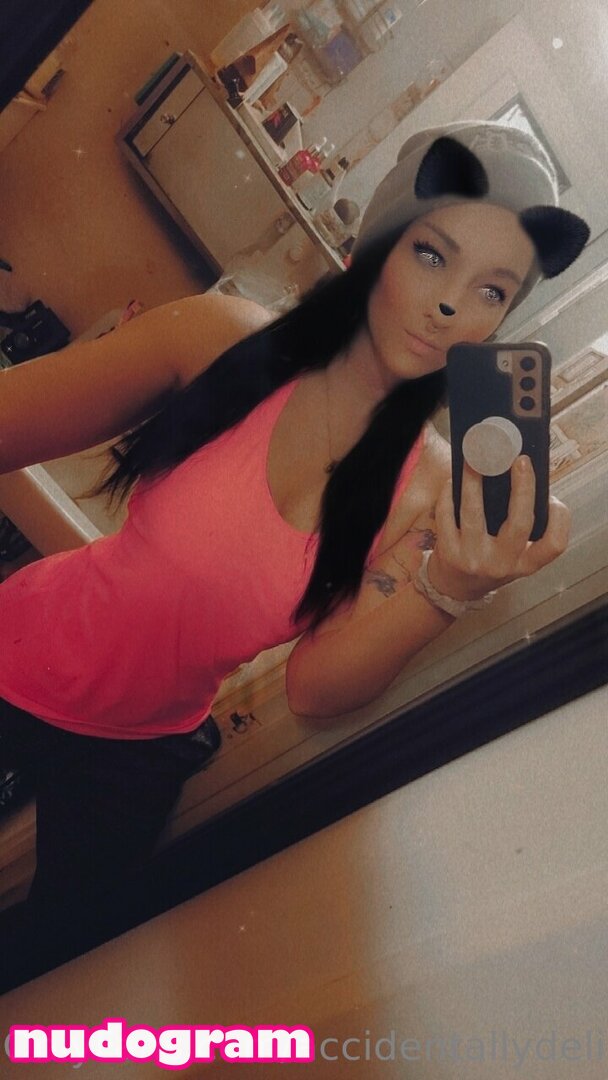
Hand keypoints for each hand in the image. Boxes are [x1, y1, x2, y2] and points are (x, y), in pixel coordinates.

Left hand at [428, 455, 570, 600]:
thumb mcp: (514, 555)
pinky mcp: (448, 552)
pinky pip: (447, 515)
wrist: (453, 587)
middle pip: (519, 523)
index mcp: (524, 564)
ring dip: (474, 483)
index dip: (560, 520)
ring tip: (475, 461)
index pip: (553, 545)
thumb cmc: (489, 561)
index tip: (553, 497)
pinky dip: (449, 494)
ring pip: (474, 513)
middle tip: (520, 462)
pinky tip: (454, 481)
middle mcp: (502, 564)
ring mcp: (473, 559)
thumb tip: (525, 480)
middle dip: (522, 489)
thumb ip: (523, 527)